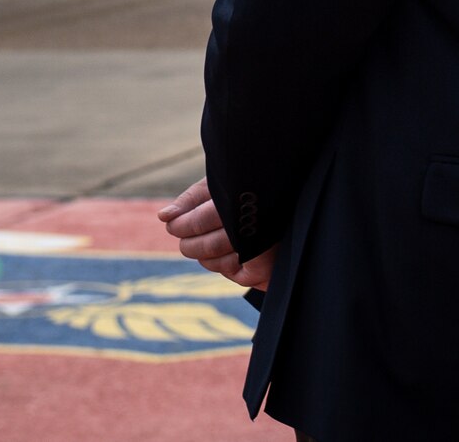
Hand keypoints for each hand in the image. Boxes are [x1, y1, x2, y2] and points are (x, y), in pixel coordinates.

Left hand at [159, 176, 277, 288]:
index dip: (181, 225)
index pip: (200, 220)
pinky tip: (230, 255)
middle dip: (190, 244)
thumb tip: (163, 216)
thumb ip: (193, 197)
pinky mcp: (266, 269)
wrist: (295, 205)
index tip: (174, 224)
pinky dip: (226, 267)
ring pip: (217, 262)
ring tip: (206, 245)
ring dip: (205, 257)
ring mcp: (263, 248)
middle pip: (207, 244)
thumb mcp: (224, 182)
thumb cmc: (253, 189)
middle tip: (187, 240)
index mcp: (245, 198)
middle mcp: (256, 224)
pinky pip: (235, 275)